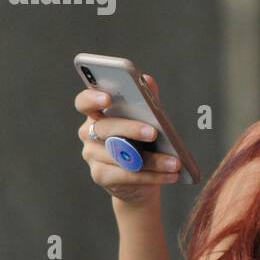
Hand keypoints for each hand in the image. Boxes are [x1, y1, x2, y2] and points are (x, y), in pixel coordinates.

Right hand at [75, 73, 182, 205]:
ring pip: (121, 156)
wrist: (141, 179)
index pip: (84, 102)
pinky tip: (171, 175)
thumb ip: (146, 99)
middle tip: (153, 132)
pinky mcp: (101, 176)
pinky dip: (152, 176)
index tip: (107, 98)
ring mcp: (92, 155)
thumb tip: (148, 81)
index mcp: (97, 113)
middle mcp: (88, 133)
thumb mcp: (146, 119)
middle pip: (105, 128)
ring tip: (175, 162)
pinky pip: (127, 176)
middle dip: (130, 129)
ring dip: (152, 160)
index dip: (92, 99)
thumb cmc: (142, 141)